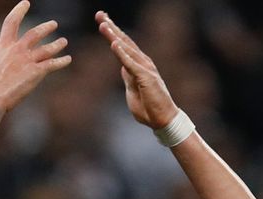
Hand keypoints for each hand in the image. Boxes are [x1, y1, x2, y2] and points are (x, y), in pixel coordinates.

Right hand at [0, 1, 70, 111]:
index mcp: (3, 46)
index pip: (12, 22)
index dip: (19, 11)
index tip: (27, 3)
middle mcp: (17, 50)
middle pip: (35, 33)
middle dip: (45, 28)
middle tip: (54, 24)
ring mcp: (28, 61)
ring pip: (47, 49)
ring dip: (57, 45)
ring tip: (64, 42)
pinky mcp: (36, 73)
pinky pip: (52, 65)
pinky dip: (61, 61)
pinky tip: (68, 59)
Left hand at [96, 11, 178, 128]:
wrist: (163, 120)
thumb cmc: (149, 108)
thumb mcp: (132, 90)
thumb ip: (128, 77)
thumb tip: (123, 68)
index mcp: (138, 66)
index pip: (123, 45)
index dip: (112, 32)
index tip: (102, 21)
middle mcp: (143, 63)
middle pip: (124, 41)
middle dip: (111, 27)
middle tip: (99, 14)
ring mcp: (145, 69)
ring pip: (127, 49)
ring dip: (114, 36)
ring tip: (103, 25)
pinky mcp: (146, 77)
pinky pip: (131, 64)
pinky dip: (122, 53)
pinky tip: (114, 44)